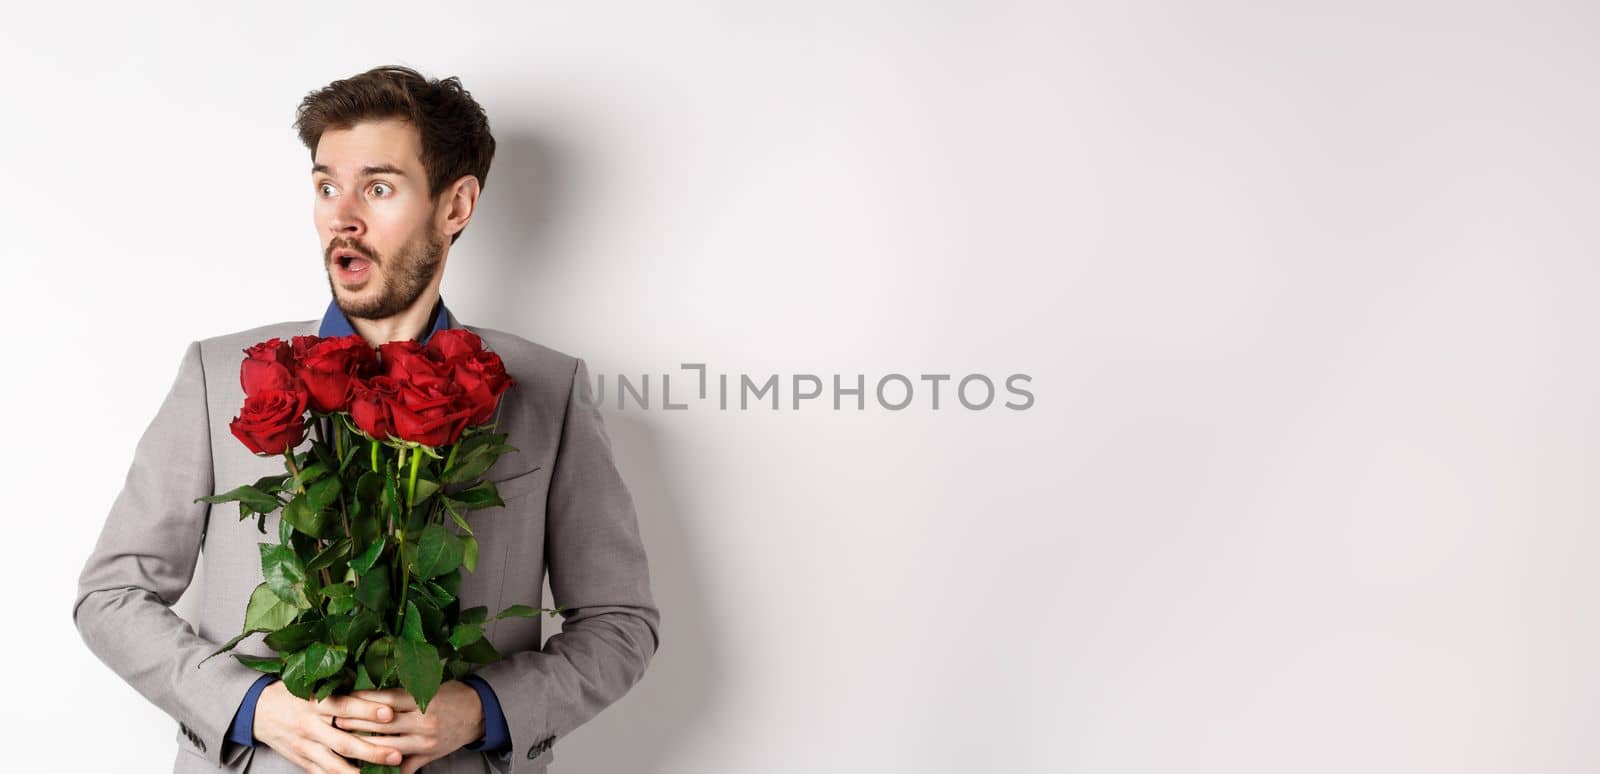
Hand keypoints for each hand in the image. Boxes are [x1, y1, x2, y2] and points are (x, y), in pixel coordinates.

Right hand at [253, 680, 403, 772]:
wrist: (260, 711)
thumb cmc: (295, 693)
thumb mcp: (315, 685)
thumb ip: (343, 689)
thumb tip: (377, 689)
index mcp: (316, 703)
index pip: (345, 706)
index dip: (368, 710)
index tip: (390, 713)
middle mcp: (311, 726)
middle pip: (344, 742)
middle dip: (372, 750)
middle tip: (396, 754)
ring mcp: (306, 746)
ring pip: (334, 764)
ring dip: (358, 773)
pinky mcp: (302, 761)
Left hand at [337, 681, 485, 773]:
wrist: (479, 713)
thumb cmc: (451, 695)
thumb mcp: (430, 688)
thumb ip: (402, 695)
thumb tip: (368, 696)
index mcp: (423, 700)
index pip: (385, 699)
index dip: (361, 700)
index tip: (342, 698)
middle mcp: (423, 721)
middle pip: (381, 723)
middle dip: (354, 721)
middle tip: (333, 719)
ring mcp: (424, 742)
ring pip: (386, 746)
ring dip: (362, 744)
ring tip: (342, 740)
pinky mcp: (427, 757)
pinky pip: (401, 767)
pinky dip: (382, 767)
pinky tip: (365, 765)